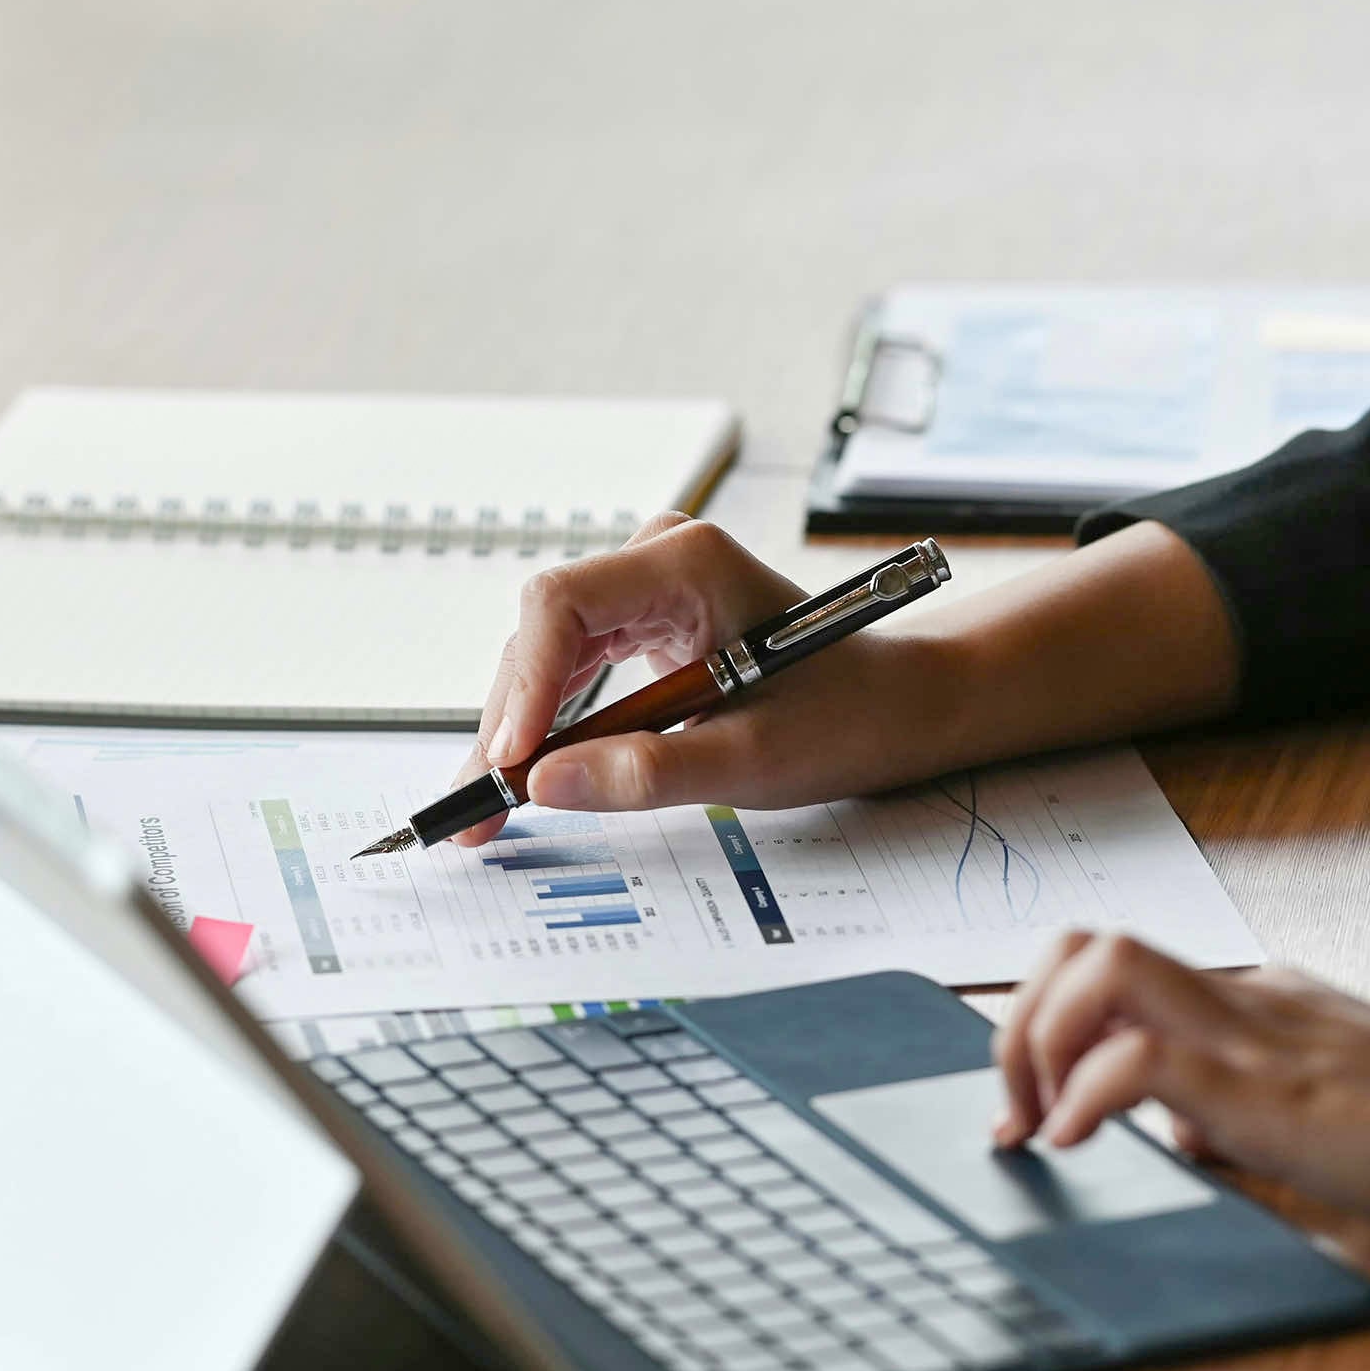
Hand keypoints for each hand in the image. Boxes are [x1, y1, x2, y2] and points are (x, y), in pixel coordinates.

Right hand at [448, 514, 970, 843]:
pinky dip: (546, 727)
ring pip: (546, 655)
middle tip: (474, 812)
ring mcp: (645, 586)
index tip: (510, 764)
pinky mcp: (641, 620)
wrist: (895, 706)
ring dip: (516, 732)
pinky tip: (518, 779)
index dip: (527, 686)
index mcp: (690, 562)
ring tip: (483, 812)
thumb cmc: (846, 715)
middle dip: (508, 725)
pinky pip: (571, 669)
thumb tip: (547, 787)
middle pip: (543, 633)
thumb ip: (649, 771)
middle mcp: (657, 558)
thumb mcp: (753, 758)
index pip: (564, 604)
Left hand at [991, 933, 1369, 1261]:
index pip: (1118, 967)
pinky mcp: (1270, 1089)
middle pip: (1086, 943)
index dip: (1047, 1022)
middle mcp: (1248, 997)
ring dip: (1040, 1041)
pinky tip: (1082, 1147)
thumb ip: (1243, 1110)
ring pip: (1101, 967)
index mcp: (1261, 999)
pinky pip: (1140, 1058)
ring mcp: (1258, 1034)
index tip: (1029, 1106)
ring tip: (1042, 1124)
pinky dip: (1087, 1096)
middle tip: (1015, 1110)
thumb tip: (1176, 1133)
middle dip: (1019, 1020)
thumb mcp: (1321, 1119)